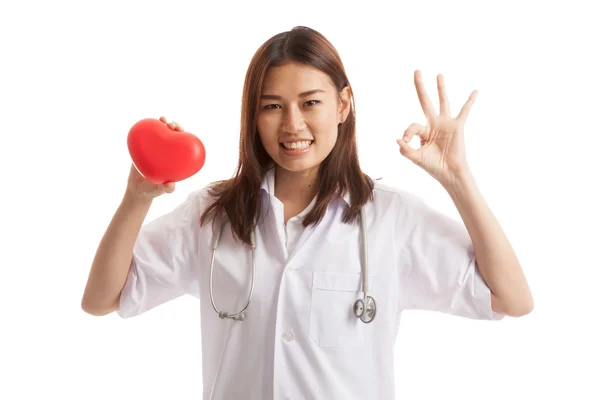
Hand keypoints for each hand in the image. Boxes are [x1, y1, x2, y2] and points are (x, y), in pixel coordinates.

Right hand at [125, 116, 182, 199]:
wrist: (137, 190)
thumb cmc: (153, 190)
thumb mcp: (160, 190)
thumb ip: (166, 189)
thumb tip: (171, 185)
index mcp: (174, 159)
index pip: (183, 145)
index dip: (184, 136)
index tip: (182, 132)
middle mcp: (166, 152)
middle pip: (173, 136)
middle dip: (175, 127)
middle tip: (171, 125)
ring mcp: (155, 149)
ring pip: (160, 133)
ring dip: (162, 124)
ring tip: (162, 119)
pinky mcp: (143, 149)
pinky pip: (146, 137)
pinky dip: (147, 129)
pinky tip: (147, 123)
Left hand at [397, 70, 477, 186]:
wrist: (449, 173)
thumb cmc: (433, 166)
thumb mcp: (416, 157)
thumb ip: (405, 149)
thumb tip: (398, 139)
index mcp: (423, 131)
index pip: (413, 125)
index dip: (407, 132)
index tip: (406, 141)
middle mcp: (434, 124)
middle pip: (425, 101)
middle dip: (420, 87)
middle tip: (417, 71)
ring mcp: (446, 124)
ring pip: (443, 102)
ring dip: (441, 88)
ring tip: (438, 75)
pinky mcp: (457, 126)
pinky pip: (464, 111)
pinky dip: (470, 101)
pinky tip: (476, 91)